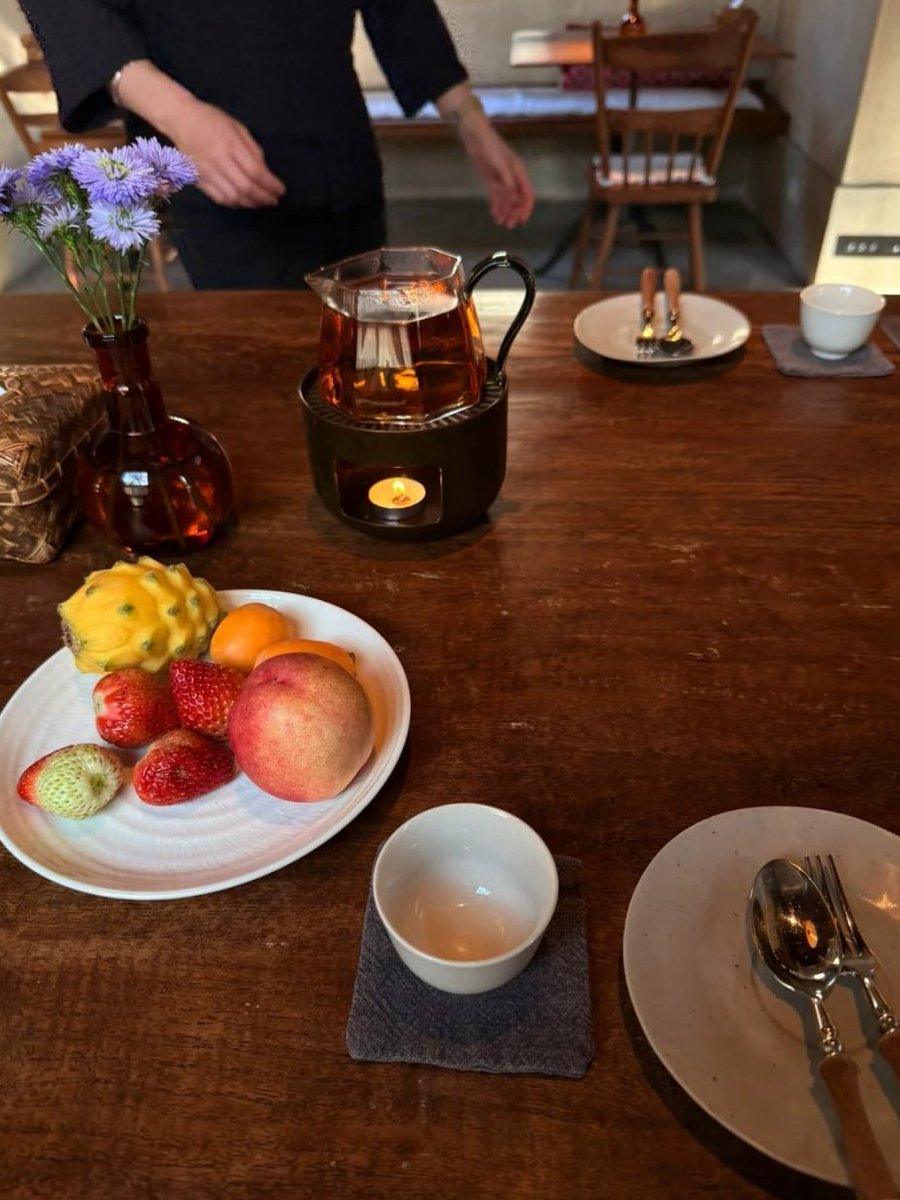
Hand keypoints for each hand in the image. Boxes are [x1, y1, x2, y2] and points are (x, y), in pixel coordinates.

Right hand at [168, 100, 285, 207]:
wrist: (180, 119)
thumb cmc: (212, 120)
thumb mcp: (237, 127)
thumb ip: (253, 150)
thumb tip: (266, 173)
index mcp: (230, 143)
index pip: (255, 171)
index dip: (270, 185)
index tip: (280, 190)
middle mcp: (217, 160)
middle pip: (245, 188)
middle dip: (263, 198)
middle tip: (273, 201)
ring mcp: (206, 172)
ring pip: (233, 197)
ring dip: (250, 204)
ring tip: (260, 203)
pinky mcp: (198, 179)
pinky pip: (219, 198)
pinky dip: (234, 203)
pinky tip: (243, 201)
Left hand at [436, 86, 533, 228]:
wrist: (476, 137)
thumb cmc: (491, 148)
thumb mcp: (502, 166)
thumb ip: (509, 184)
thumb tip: (514, 201)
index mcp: (519, 173)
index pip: (527, 195)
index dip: (526, 209)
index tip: (522, 221)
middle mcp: (513, 178)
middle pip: (517, 200)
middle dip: (514, 213)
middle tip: (509, 226)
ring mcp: (502, 180)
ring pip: (506, 200)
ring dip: (505, 212)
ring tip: (501, 223)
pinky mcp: (491, 180)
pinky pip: (496, 196)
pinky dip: (496, 206)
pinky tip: (494, 215)